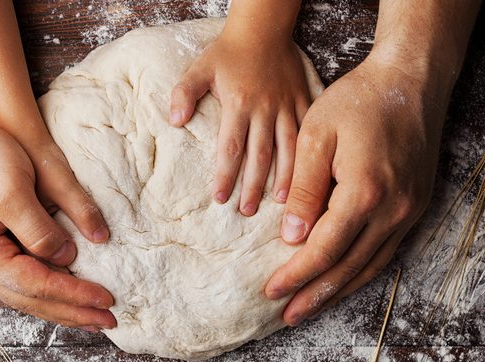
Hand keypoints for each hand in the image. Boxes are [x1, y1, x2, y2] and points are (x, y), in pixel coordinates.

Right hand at [0, 119, 116, 330]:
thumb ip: (38, 227)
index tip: (107, 298)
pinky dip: (49, 290)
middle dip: (72, 312)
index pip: (36, 285)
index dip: (74, 294)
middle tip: (110, 321)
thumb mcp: (10, 187)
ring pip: (27, 296)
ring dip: (62, 307)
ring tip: (94, 317)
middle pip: (31, 300)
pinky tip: (68, 294)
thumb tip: (67, 258)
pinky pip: (24, 280)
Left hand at [169, 29, 310, 215]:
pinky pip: (309, 132)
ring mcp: (287, 106)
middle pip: (259, 155)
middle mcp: (265, 109)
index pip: (230, 147)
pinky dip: (309, 155)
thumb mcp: (200, 68)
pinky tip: (309, 175)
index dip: (225, 174)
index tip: (220, 198)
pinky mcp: (303, 101)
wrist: (263, 28)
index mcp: (238, 104)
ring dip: (285, 177)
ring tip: (282, 204)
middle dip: (253, 185)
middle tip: (246, 211)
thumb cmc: (228, 52)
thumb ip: (184, 93)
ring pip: (288, 148)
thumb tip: (174, 121)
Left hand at [265, 54, 451, 324]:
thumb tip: (291, 237)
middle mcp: (392, 210)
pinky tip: (342, 282)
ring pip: (370, 266)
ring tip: (309, 309)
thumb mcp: (316, 137)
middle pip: (348, 267)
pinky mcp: (415, 207)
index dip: (295, 274)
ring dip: (338, 291)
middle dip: (315, 295)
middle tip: (287, 316)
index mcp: (364, 192)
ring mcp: (409, 211)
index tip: (270, 291)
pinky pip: (385, 251)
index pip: (323, 250)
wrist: (410, 81)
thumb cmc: (357, 101)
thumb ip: (304, 190)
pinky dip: (361, 272)